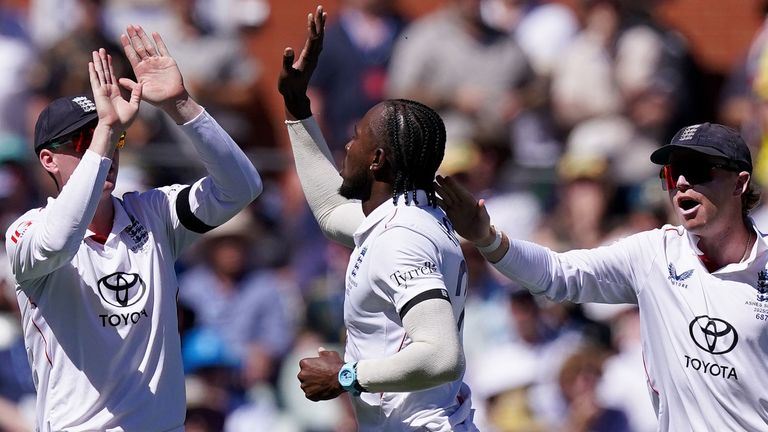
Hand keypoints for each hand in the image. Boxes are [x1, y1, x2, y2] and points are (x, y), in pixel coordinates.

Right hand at [89, 48, 141, 131]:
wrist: (116, 128)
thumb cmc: (124, 120)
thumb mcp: (135, 105)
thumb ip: (136, 94)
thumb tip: (140, 84)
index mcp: (115, 92)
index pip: (112, 76)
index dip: (110, 66)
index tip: (109, 56)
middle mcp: (107, 90)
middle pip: (105, 71)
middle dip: (103, 60)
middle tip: (101, 49)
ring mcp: (102, 90)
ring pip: (100, 73)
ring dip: (98, 62)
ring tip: (96, 51)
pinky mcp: (98, 93)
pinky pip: (95, 80)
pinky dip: (93, 71)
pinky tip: (91, 63)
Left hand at [119, 25, 186, 109]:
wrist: (173, 100)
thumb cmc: (157, 99)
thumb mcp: (142, 93)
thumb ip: (131, 86)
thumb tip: (119, 80)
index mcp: (140, 70)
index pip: (131, 55)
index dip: (127, 45)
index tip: (122, 36)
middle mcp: (148, 64)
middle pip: (139, 47)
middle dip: (133, 37)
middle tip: (128, 26)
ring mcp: (157, 62)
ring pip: (149, 46)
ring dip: (143, 36)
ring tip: (137, 26)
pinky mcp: (168, 61)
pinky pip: (162, 49)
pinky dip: (159, 41)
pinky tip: (154, 33)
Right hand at [278, 5, 325, 119]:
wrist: (295, 96)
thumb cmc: (289, 86)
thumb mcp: (285, 74)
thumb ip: (286, 61)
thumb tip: (288, 48)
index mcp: (308, 58)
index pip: (313, 39)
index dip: (313, 27)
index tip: (311, 15)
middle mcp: (313, 57)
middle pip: (319, 36)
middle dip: (319, 21)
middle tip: (320, 7)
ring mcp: (313, 59)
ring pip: (320, 39)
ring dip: (321, 26)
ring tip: (322, 14)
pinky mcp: (311, 60)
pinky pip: (317, 44)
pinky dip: (318, 34)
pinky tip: (319, 30)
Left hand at [297, 348, 344, 400]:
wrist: (343, 379)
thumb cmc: (336, 366)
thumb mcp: (331, 355)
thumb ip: (323, 353)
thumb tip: (320, 350)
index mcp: (304, 363)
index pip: (304, 365)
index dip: (312, 367)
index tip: (319, 369)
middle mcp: (302, 374)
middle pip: (304, 375)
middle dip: (310, 376)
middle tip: (321, 377)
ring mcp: (305, 386)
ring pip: (306, 385)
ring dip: (312, 385)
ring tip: (323, 384)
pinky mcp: (309, 395)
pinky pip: (310, 394)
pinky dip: (315, 393)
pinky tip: (323, 390)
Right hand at [435, 175, 492, 243]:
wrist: (478, 236)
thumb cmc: (483, 227)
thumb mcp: (484, 219)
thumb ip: (482, 210)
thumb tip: (481, 201)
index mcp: (470, 202)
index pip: (460, 192)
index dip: (454, 185)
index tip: (447, 178)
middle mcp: (461, 203)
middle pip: (451, 192)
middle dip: (444, 185)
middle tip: (437, 176)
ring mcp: (455, 208)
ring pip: (446, 198)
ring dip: (439, 191)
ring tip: (432, 184)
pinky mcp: (450, 214)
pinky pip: (443, 206)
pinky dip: (437, 202)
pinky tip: (431, 198)